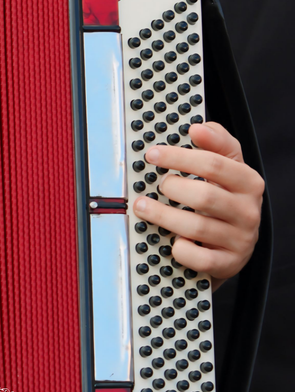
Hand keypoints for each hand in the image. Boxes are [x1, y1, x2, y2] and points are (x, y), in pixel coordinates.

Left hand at [133, 122, 263, 283]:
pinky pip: (202, 259)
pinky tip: (172, 241)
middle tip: (156, 183)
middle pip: (204, 195)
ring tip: (143, 206)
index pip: (214, 164)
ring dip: (164, 215)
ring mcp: (240, 239)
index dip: (179, 157)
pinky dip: (182, 250)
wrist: (235, 240)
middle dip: (172, 187)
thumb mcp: (227, 165)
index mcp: (247, 182)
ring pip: (197, 226)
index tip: (154, 153)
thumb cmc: (224, 196)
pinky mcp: (228, 263)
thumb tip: (199, 128)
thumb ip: (216, 141)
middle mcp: (247, 211)